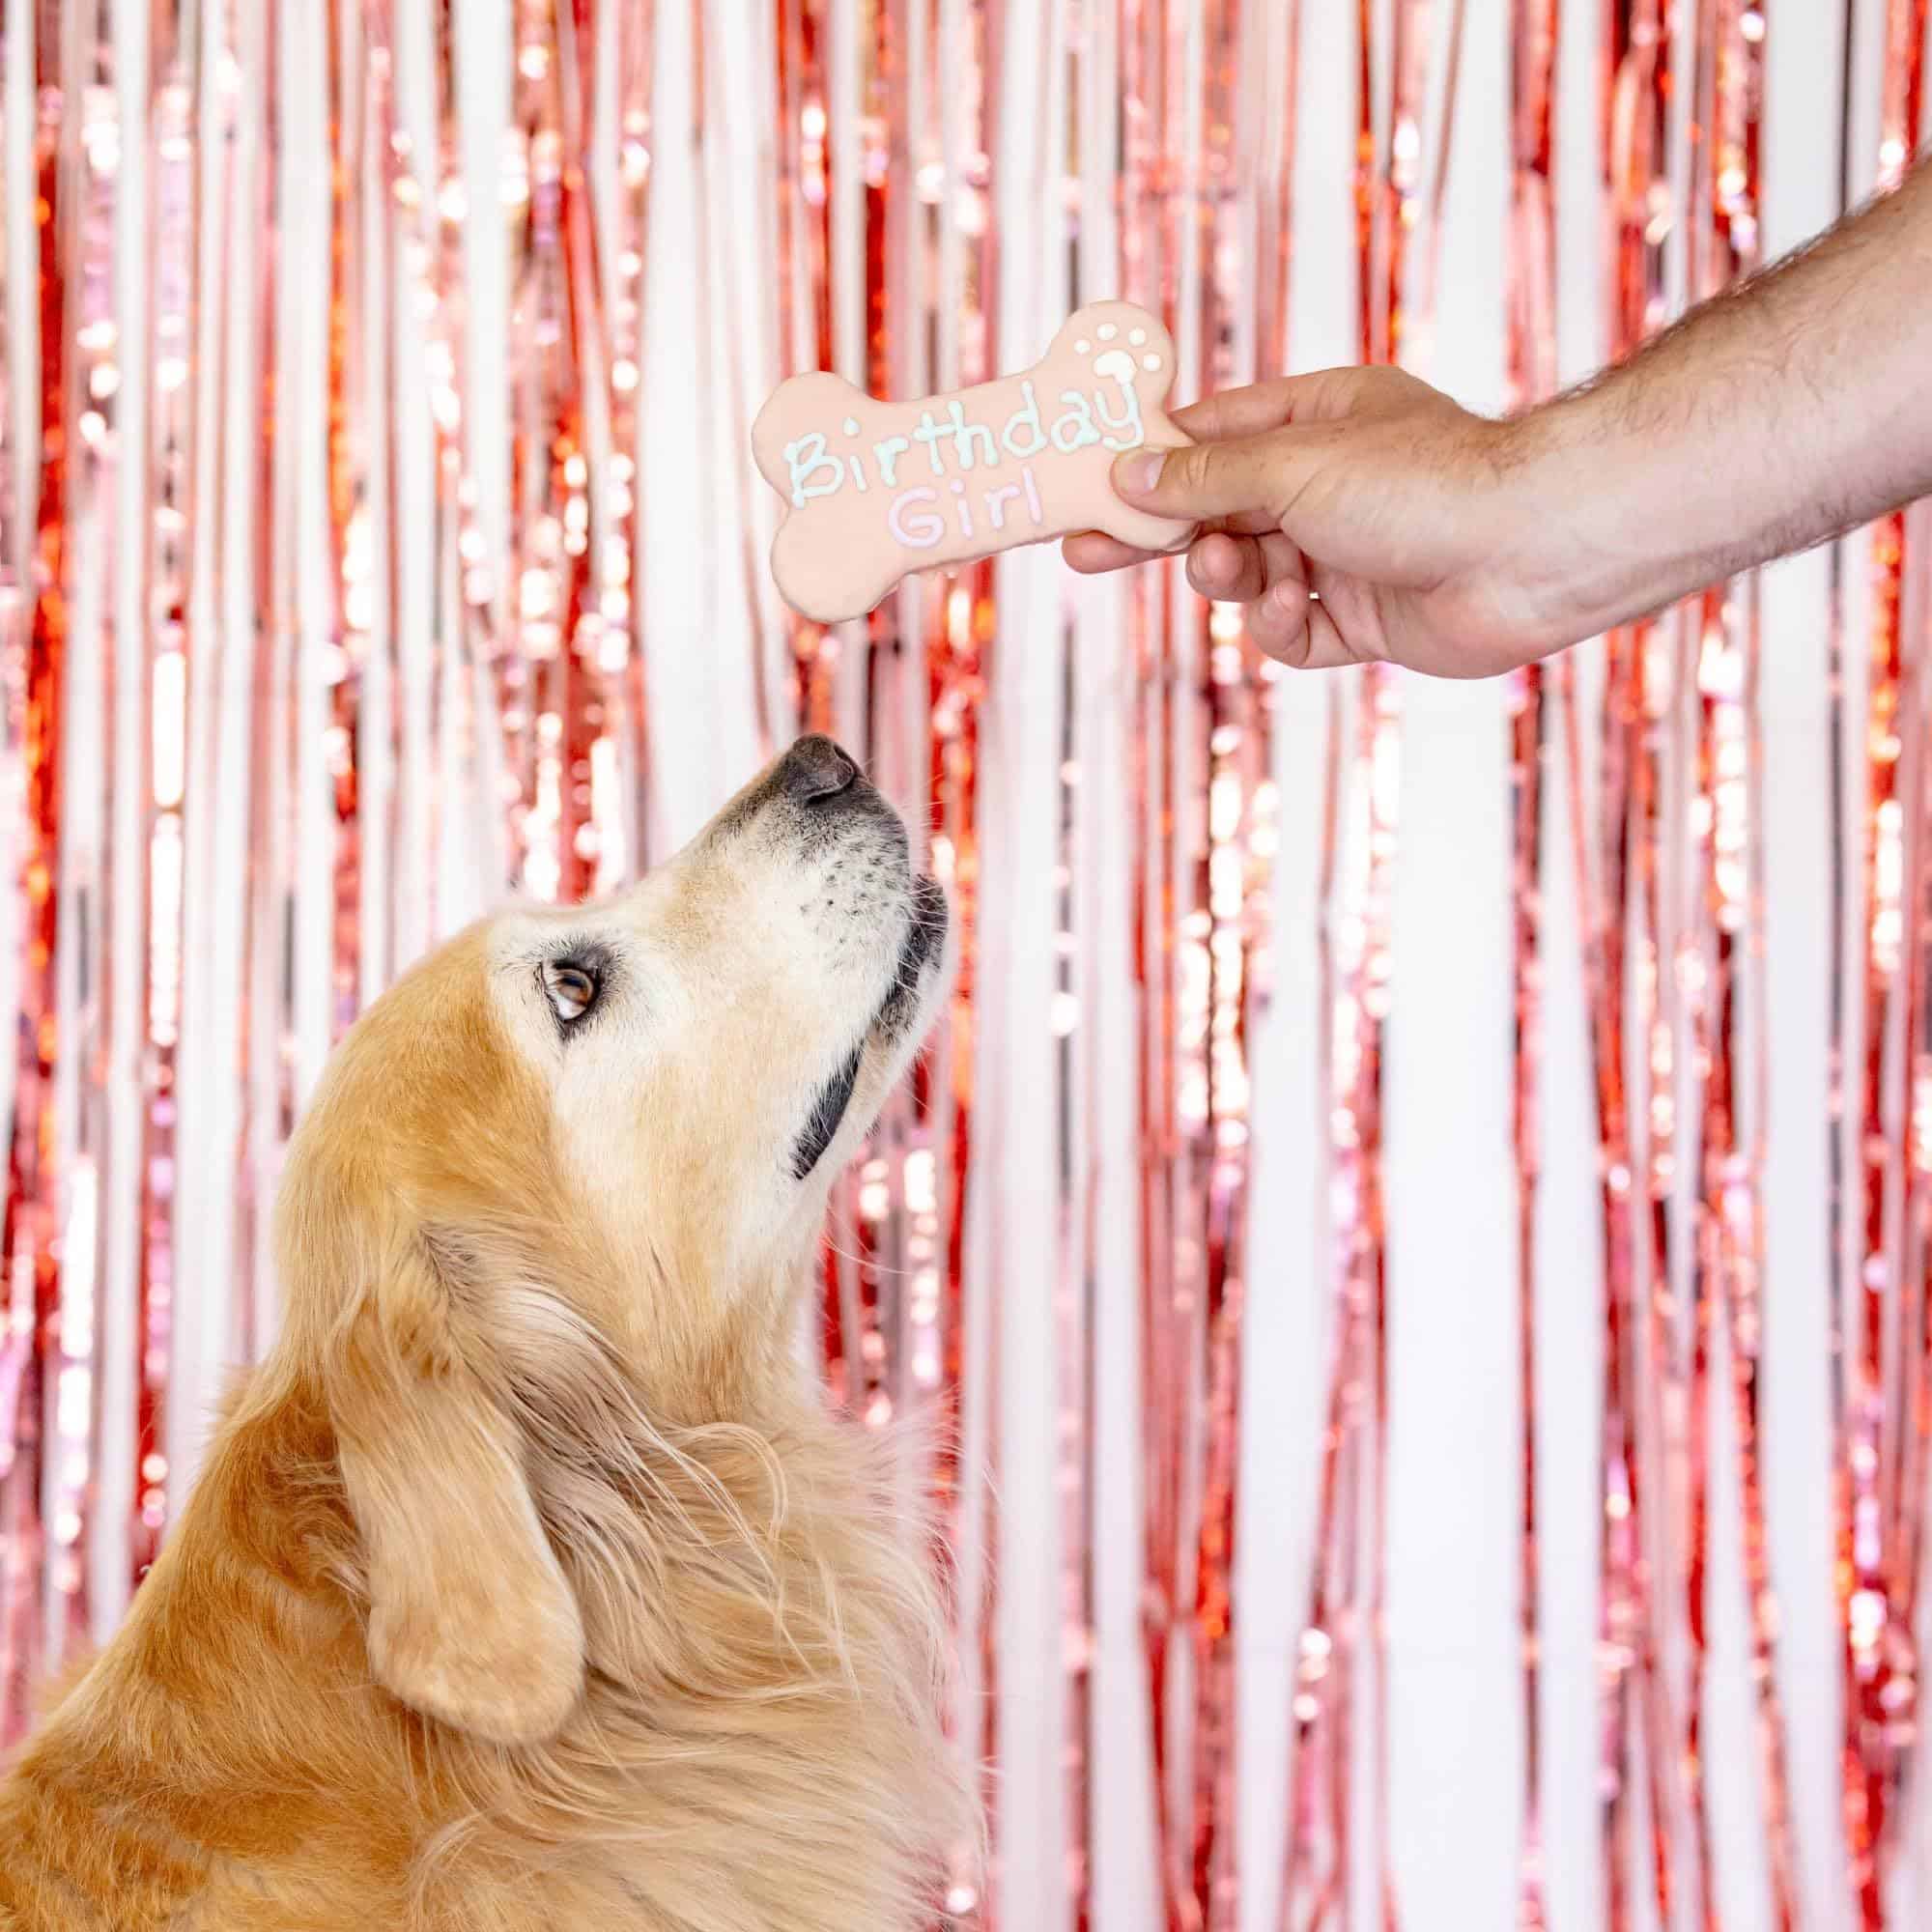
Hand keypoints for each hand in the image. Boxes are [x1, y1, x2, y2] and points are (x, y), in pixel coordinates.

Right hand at [1062, 367, 1566, 678]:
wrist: (1529, 553)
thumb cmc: (1422, 482)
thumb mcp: (1292, 464)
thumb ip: (1204, 476)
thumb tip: (1130, 472)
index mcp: (1320, 420)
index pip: (1212, 434)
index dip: (1147, 460)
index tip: (1088, 481)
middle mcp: (1331, 483)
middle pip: (1218, 509)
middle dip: (1159, 532)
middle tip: (1086, 551)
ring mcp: (1346, 553)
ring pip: (1249, 575)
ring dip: (1228, 577)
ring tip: (1226, 568)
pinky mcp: (1365, 620)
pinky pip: (1292, 631)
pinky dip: (1280, 626)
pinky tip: (1290, 612)